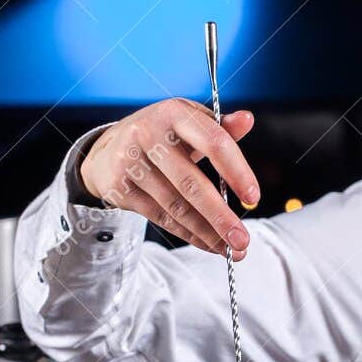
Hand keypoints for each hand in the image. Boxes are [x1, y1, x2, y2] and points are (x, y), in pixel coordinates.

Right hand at [80, 97, 259, 258]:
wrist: (108, 149)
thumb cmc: (161, 135)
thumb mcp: (188, 122)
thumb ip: (221, 127)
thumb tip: (248, 120)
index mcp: (173, 113)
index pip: (213, 142)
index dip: (237, 171)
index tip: (253, 198)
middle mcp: (148, 134)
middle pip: (191, 183)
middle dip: (220, 216)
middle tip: (242, 239)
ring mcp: (131, 162)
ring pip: (176, 206)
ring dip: (207, 232)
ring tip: (231, 248)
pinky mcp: (120, 187)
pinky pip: (160, 216)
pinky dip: (187, 233)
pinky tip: (207, 243)